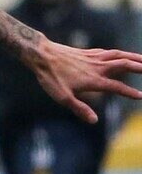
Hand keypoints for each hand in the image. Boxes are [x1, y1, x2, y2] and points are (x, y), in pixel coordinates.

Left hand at [27, 39, 141, 122]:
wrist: (41, 54)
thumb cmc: (51, 77)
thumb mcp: (62, 97)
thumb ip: (79, 109)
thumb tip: (94, 121)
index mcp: (94, 80)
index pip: (117, 87)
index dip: (130, 93)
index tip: (141, 97)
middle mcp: (98, 67)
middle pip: (125, 65)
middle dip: (140, 67)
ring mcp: (94, 58)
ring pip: (120, 55)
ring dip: (135, 57)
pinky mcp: (89, 52)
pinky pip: (110, 52)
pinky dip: (120, 54)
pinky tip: (122, 55)